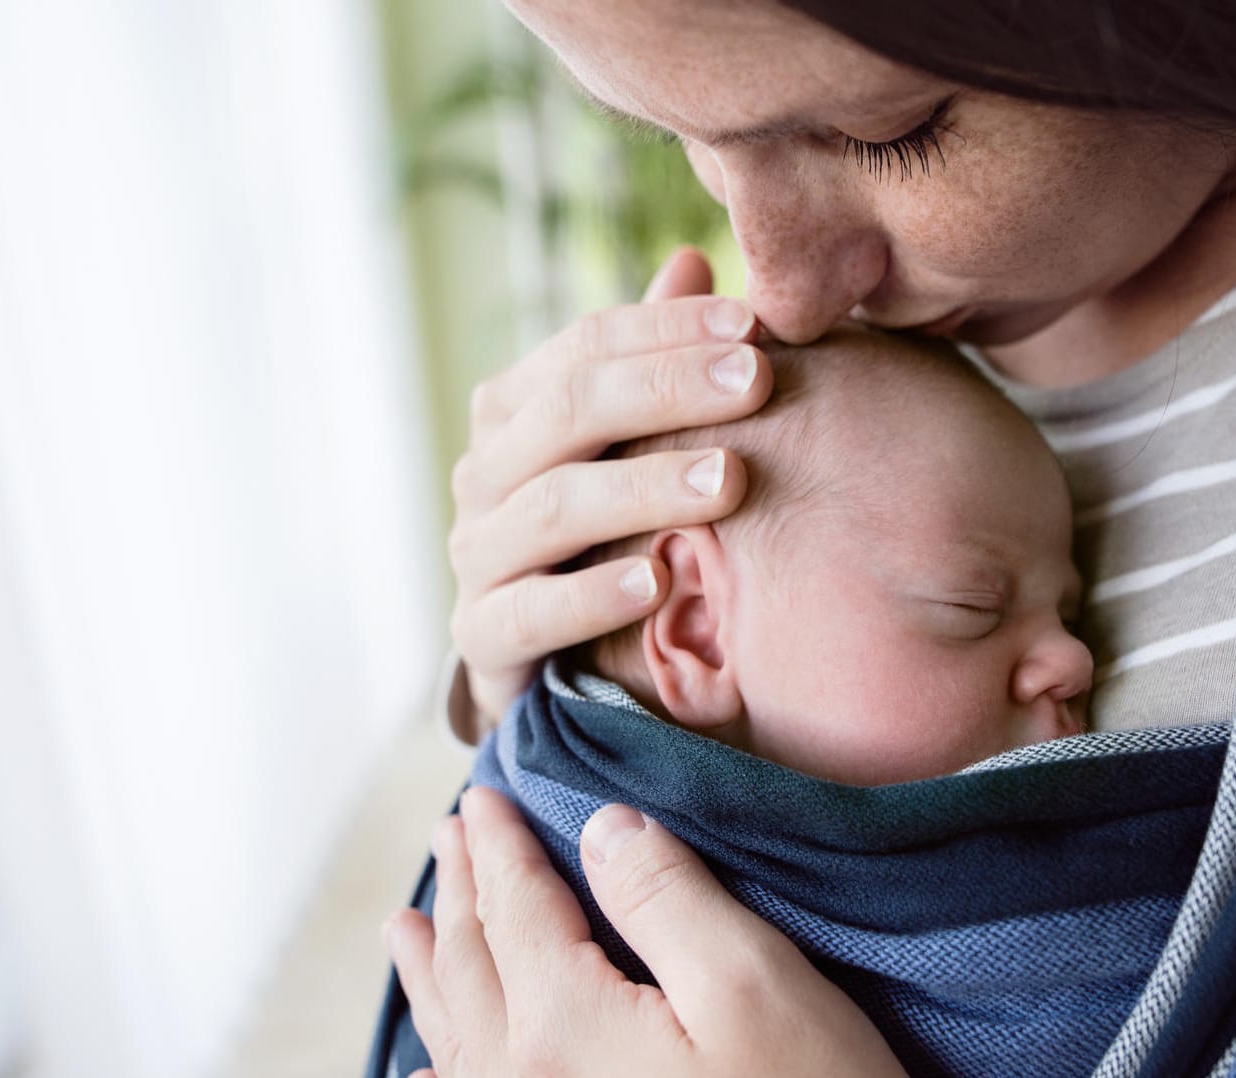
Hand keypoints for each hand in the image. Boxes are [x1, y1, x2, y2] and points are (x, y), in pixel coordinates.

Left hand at [385, 788, 906, 1077]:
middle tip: (449, 834)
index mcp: (564, 1024)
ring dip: (432, 968)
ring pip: (456, 1033)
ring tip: (406, 928)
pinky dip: (442, 1069)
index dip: (500, 845)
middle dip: (462, 890)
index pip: (515, 907)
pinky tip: (428, 1070)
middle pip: (473, 963)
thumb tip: (603, 828)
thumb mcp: (750, 984)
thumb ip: (666, 897)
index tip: (480, 798)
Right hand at [447, 248, 771, 738]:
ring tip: (730, 481)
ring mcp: (477, 554)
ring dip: (645, 488)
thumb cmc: (601, 531)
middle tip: (758, 380)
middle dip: (668, 389)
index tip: (756, 324)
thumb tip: (690, 259)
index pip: (587, 344)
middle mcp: (485, 471)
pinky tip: (659, 583)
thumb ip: (652, 362)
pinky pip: (532, 612)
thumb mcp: (625, 444)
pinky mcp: (483, 637)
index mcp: (516, 409)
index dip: (670, 328)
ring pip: (553, 507)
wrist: (540, 660)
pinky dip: (593, 596)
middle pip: (569, 410)